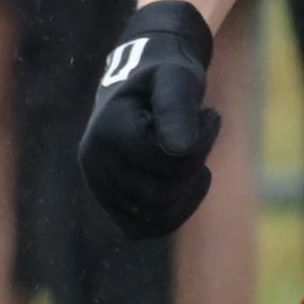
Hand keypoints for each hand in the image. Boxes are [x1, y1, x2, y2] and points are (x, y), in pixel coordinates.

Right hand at [79, 0, 219, 240]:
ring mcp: (97, 185)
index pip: (171, 165)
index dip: (203, 144)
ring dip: (186, 192)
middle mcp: (94, 164)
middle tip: (201, 135)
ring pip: (155, 217)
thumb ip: (177, 109)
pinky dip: (172, 213)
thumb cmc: (165, 74)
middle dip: (194, 168)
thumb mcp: (178, 79)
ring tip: (191, 159)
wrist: (139, 78)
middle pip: (163, 195)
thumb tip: (180, 149)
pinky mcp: (108, 200)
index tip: (208, 115)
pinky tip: (184, 185)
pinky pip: (143, 229)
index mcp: (108, 134)